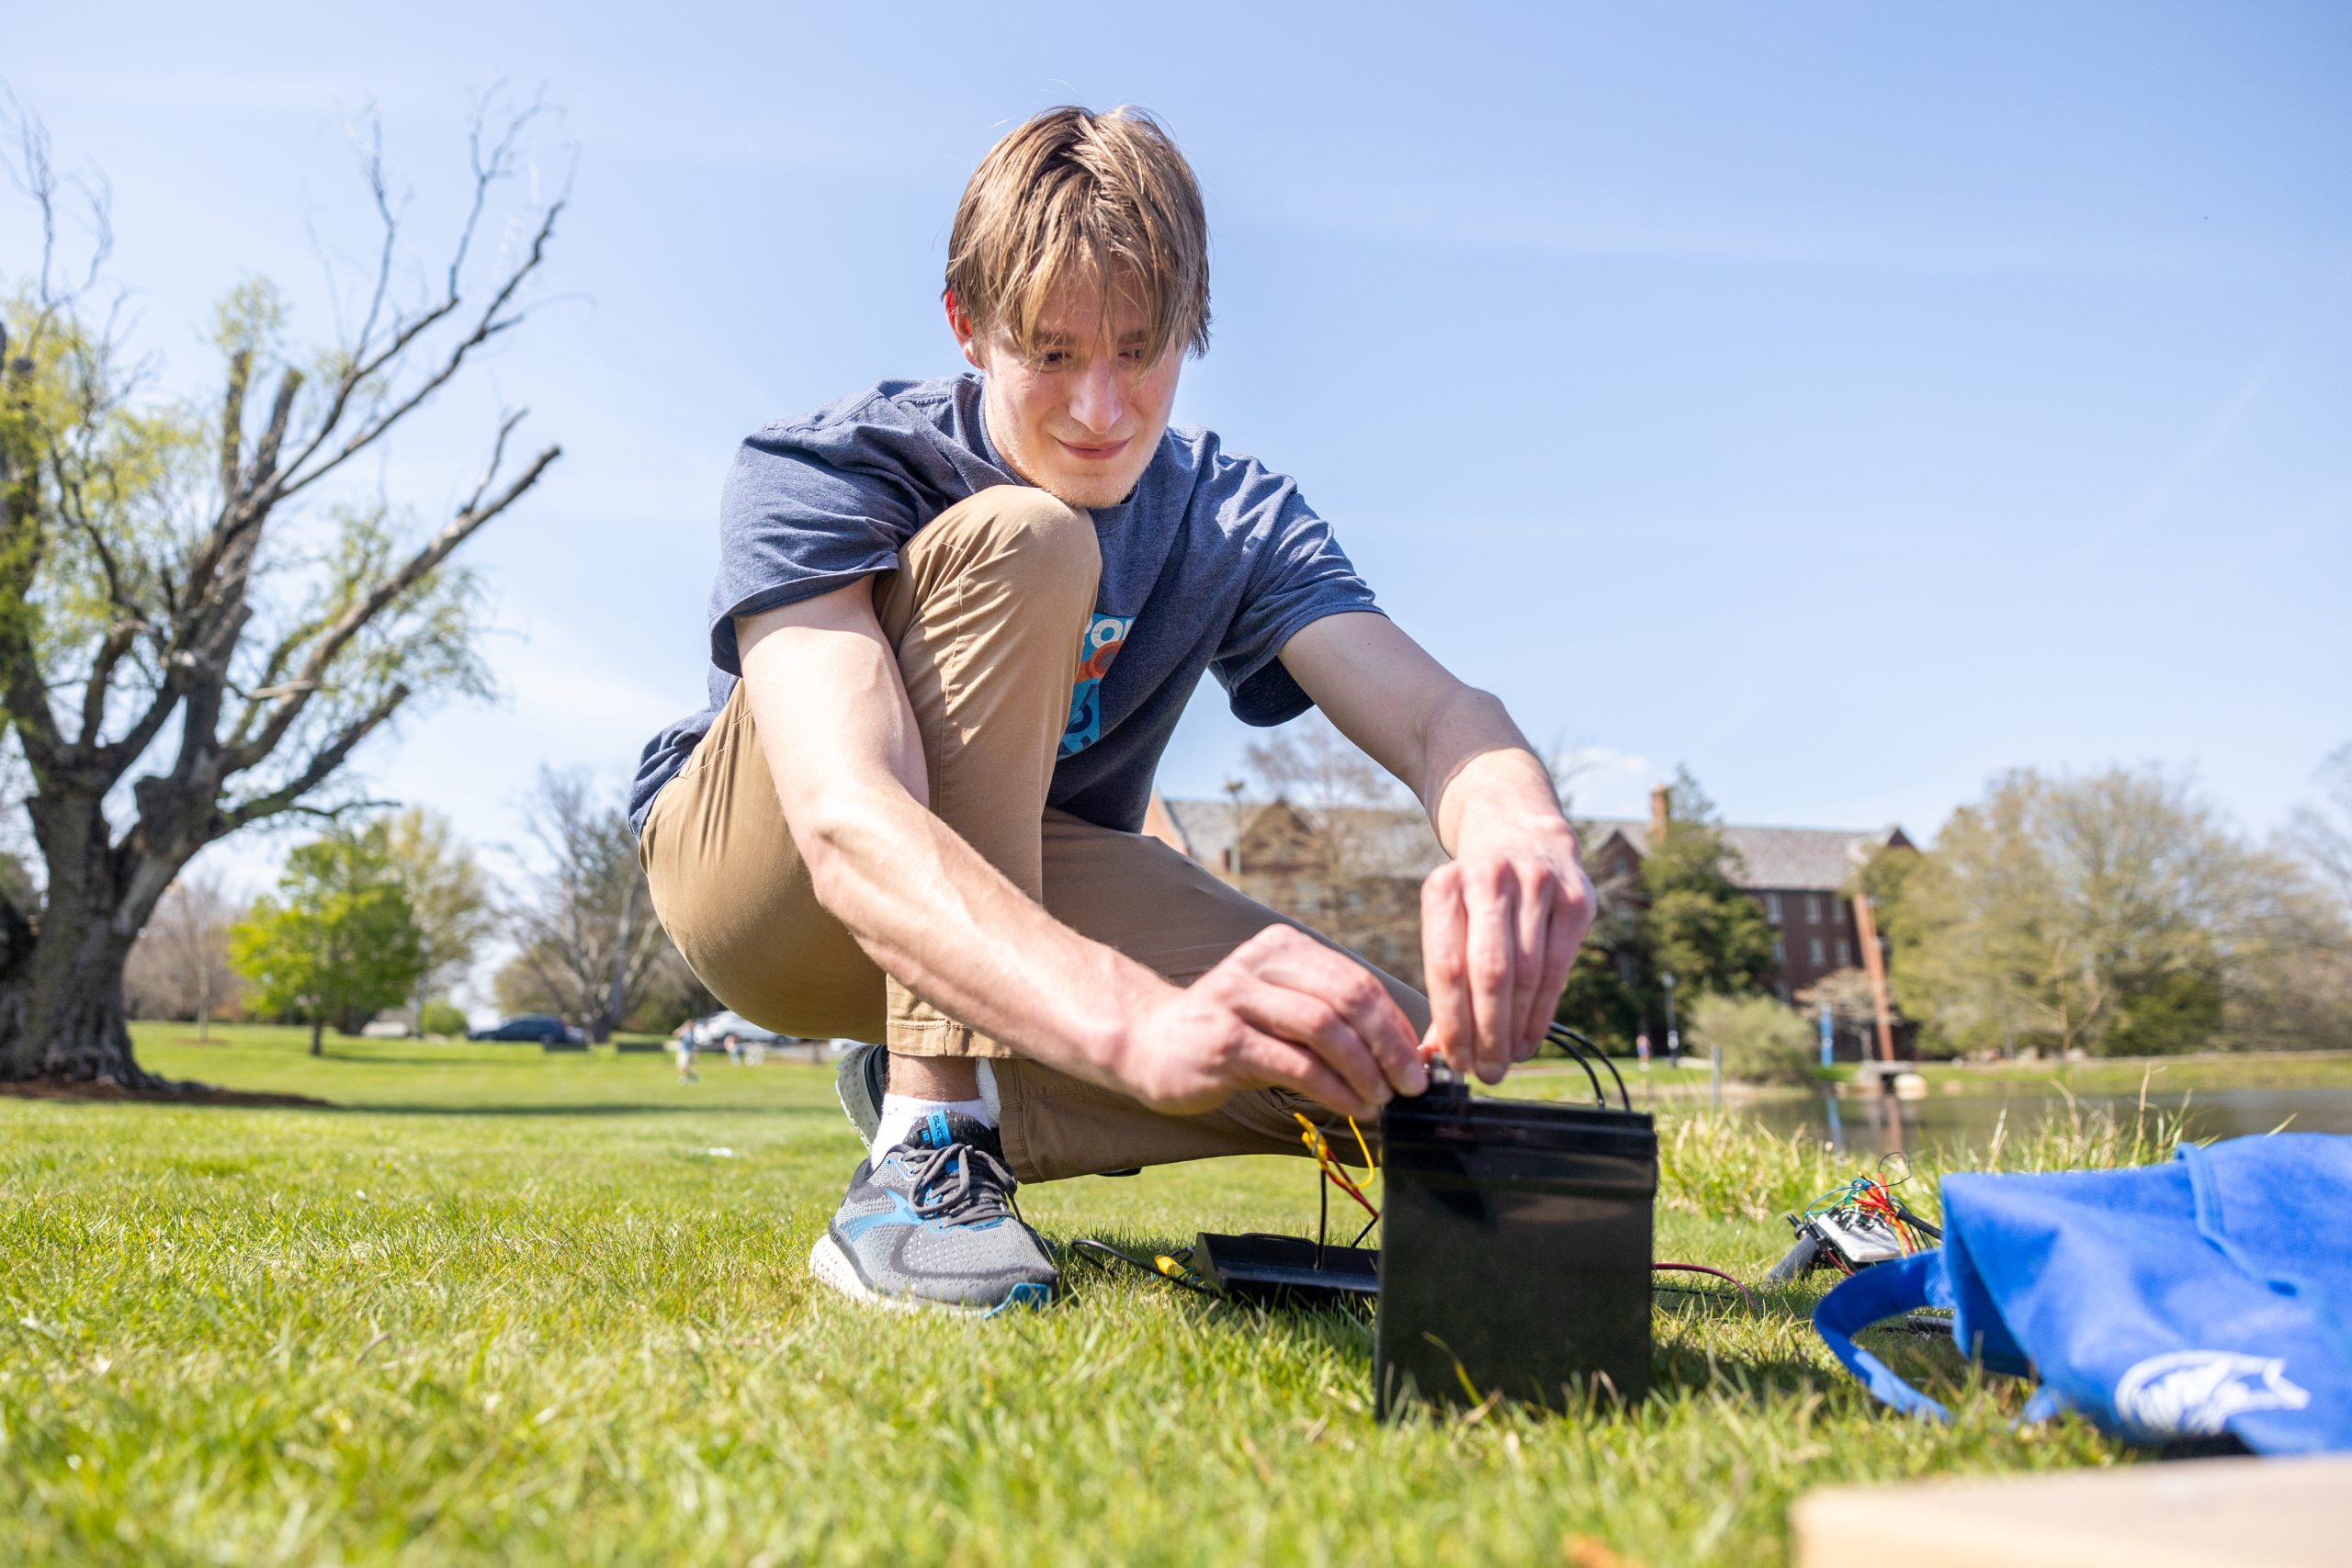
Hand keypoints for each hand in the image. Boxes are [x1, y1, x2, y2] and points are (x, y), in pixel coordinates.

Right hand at [1112, 925, 1428, 1117]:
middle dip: (1389, 1045)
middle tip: (1411, 1084)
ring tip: (1381, 1099)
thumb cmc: (1229, 1032)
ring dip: (1364, 1069)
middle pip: (1347, 997)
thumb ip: (1329, 1016)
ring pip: (1325, 1027)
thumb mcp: (1278, 1009)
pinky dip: (1334, 1088)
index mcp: (1282, 948)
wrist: (1147, 1043)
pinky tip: (1351, 1106)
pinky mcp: (1224, 1041)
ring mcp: (1238, 999)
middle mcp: (1261, 964)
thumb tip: (1401, 1050)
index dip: (1395, 1023)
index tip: (1418, 1061)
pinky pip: (1295, 1064)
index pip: (1356, 979)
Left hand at [1420, 821, 1593, 1084]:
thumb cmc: (1476, 901)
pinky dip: (1543, 1012)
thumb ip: (1442, 985)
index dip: (1452, 1020)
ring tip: (1507, 1060)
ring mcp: (1536, 884)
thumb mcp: (1448, 925)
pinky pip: (1558, 967)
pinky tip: (1530, 1038)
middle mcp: (1489, 879)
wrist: (1523, 839)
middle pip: (1489, 972)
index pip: (1446, 965)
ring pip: (1527, 973)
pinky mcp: (1574, 897)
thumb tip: (1430, 1056)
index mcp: (1444, 887)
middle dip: (1487, 1032)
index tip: (1455, 1061)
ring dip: (1516, 1027)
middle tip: (1486, 1072)